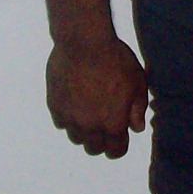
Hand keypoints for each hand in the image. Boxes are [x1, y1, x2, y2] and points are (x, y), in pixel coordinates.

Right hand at [46, 35, 147, 158]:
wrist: (84, 42)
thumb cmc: (115, 59)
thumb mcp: (137, 82)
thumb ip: (137, 108)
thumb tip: (136, 127)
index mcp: (113, 123)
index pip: (115, 151)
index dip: (118, 147)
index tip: (119, 141)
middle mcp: (90, 126)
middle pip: (93, 148)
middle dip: (101, 142)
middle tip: (104, 127)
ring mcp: (70, 117)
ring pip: (76, 137)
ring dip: (83, 131)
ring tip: (89, 114)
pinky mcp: (55, 106)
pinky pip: (61, 123)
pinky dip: (69, 119)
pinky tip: (75, 104)